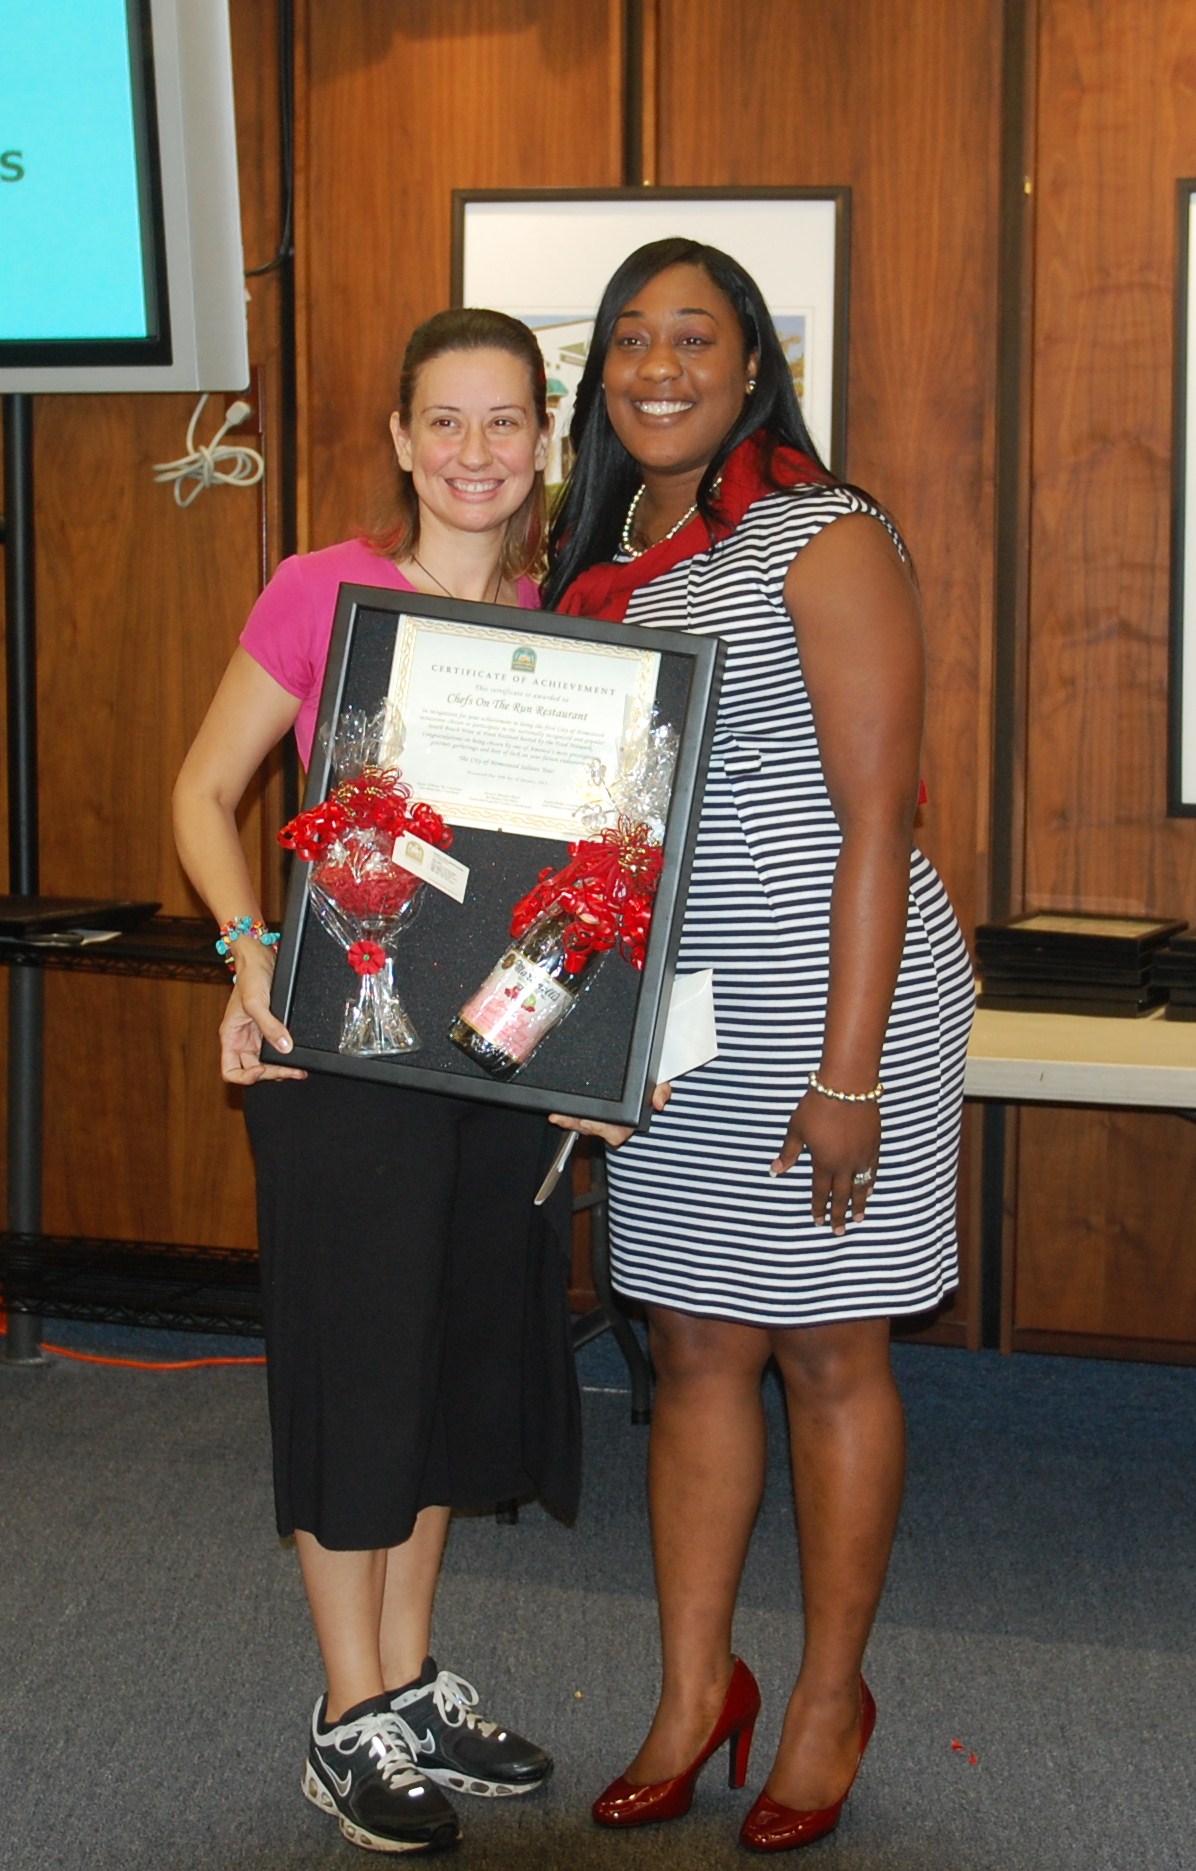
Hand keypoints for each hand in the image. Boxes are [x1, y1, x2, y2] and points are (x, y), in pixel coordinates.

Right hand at [219, 944, 305, 1084]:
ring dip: (282, 1068)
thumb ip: (269, 1026)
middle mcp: (243, 1039)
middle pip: (254, 1070)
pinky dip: (287, 1056)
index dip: (245, 1077)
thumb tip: (284, 1048)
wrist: (262, 958)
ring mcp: (257, 1035)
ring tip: (299, 1069)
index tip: (261, 1071)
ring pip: (268, 1062)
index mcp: (231, 1037)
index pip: (230, 1071)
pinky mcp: (271, 1028)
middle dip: (272, 1073)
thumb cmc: (250, 977)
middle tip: (292, 1072)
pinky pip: (278, 1048)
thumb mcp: (256, 1003)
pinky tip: (298, 1056)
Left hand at [548, 1081, 671, 1148]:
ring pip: (582, 1126)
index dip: (601, 1129)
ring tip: (558, 1116)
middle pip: (593, 1130)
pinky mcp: (590, 1115)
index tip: (589, 1122)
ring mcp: (600, 1121)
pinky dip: (566, 1117)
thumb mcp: (659, 1084)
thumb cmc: (648, 1087)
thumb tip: (658, 1102)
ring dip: (569, 1121)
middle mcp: (614, 1125)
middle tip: (567, 1118)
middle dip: (578, 1125)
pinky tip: (556, 1114)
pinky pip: (576, 1120)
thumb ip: (661, 1091)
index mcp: (629, 1122)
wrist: (639, 1081)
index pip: (615, 1132)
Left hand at [770, 1090, 878, 1234]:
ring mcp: (862, 1156)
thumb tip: (775, 1171)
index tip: (818, 1222)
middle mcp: (845, 1164)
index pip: (821, 1192)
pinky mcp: (874, 1145)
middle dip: (839, 1215)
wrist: (848, 1086)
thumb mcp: (797, 1129)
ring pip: (861, 1187)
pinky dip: (870, 1183)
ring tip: (859, 1218)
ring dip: (859, 1204)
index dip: (819, 1208)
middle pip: (842, 1196)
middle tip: (839, 1232)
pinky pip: (872, 1171)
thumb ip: (789, 1153)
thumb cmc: (818, 1105)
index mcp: (824, 1162)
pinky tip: (869, 1190)